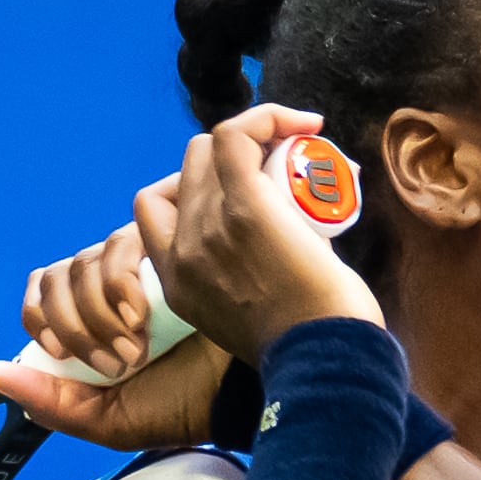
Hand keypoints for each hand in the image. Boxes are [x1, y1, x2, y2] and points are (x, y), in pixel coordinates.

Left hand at [0, 223, 232, 449]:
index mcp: (97, 318)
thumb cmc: (188, 406)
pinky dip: (119, 285)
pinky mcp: (170, 238)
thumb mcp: (110, 420)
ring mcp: (145, 257)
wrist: (244, 394)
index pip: (43, 293)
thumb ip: (51, 402)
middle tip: (115, 363)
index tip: (67, 356)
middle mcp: (117, 282)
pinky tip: (145, 317)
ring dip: (100, 314)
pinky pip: (119, 244)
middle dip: (75, 327)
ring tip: (138, 347)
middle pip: (59, 276)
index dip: (43, 320)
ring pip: (85, 262)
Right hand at [133, 104, 382, 363]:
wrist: (325, 362)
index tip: (239, 192)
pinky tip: (305, 124)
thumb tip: (277, 241)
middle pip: (184, 171)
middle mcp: (182, 252)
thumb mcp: (247, 319)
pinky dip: (268, 117)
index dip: (192, 186)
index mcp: (176, 283)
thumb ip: (240, 282)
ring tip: (294, 148)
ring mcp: (209, 227)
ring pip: (208, 147)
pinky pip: (236, 135)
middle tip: (276, 169)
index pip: (155, 208)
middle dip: (225, 160)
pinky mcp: (246, 207)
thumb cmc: (307, 348)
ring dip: (250, 138)